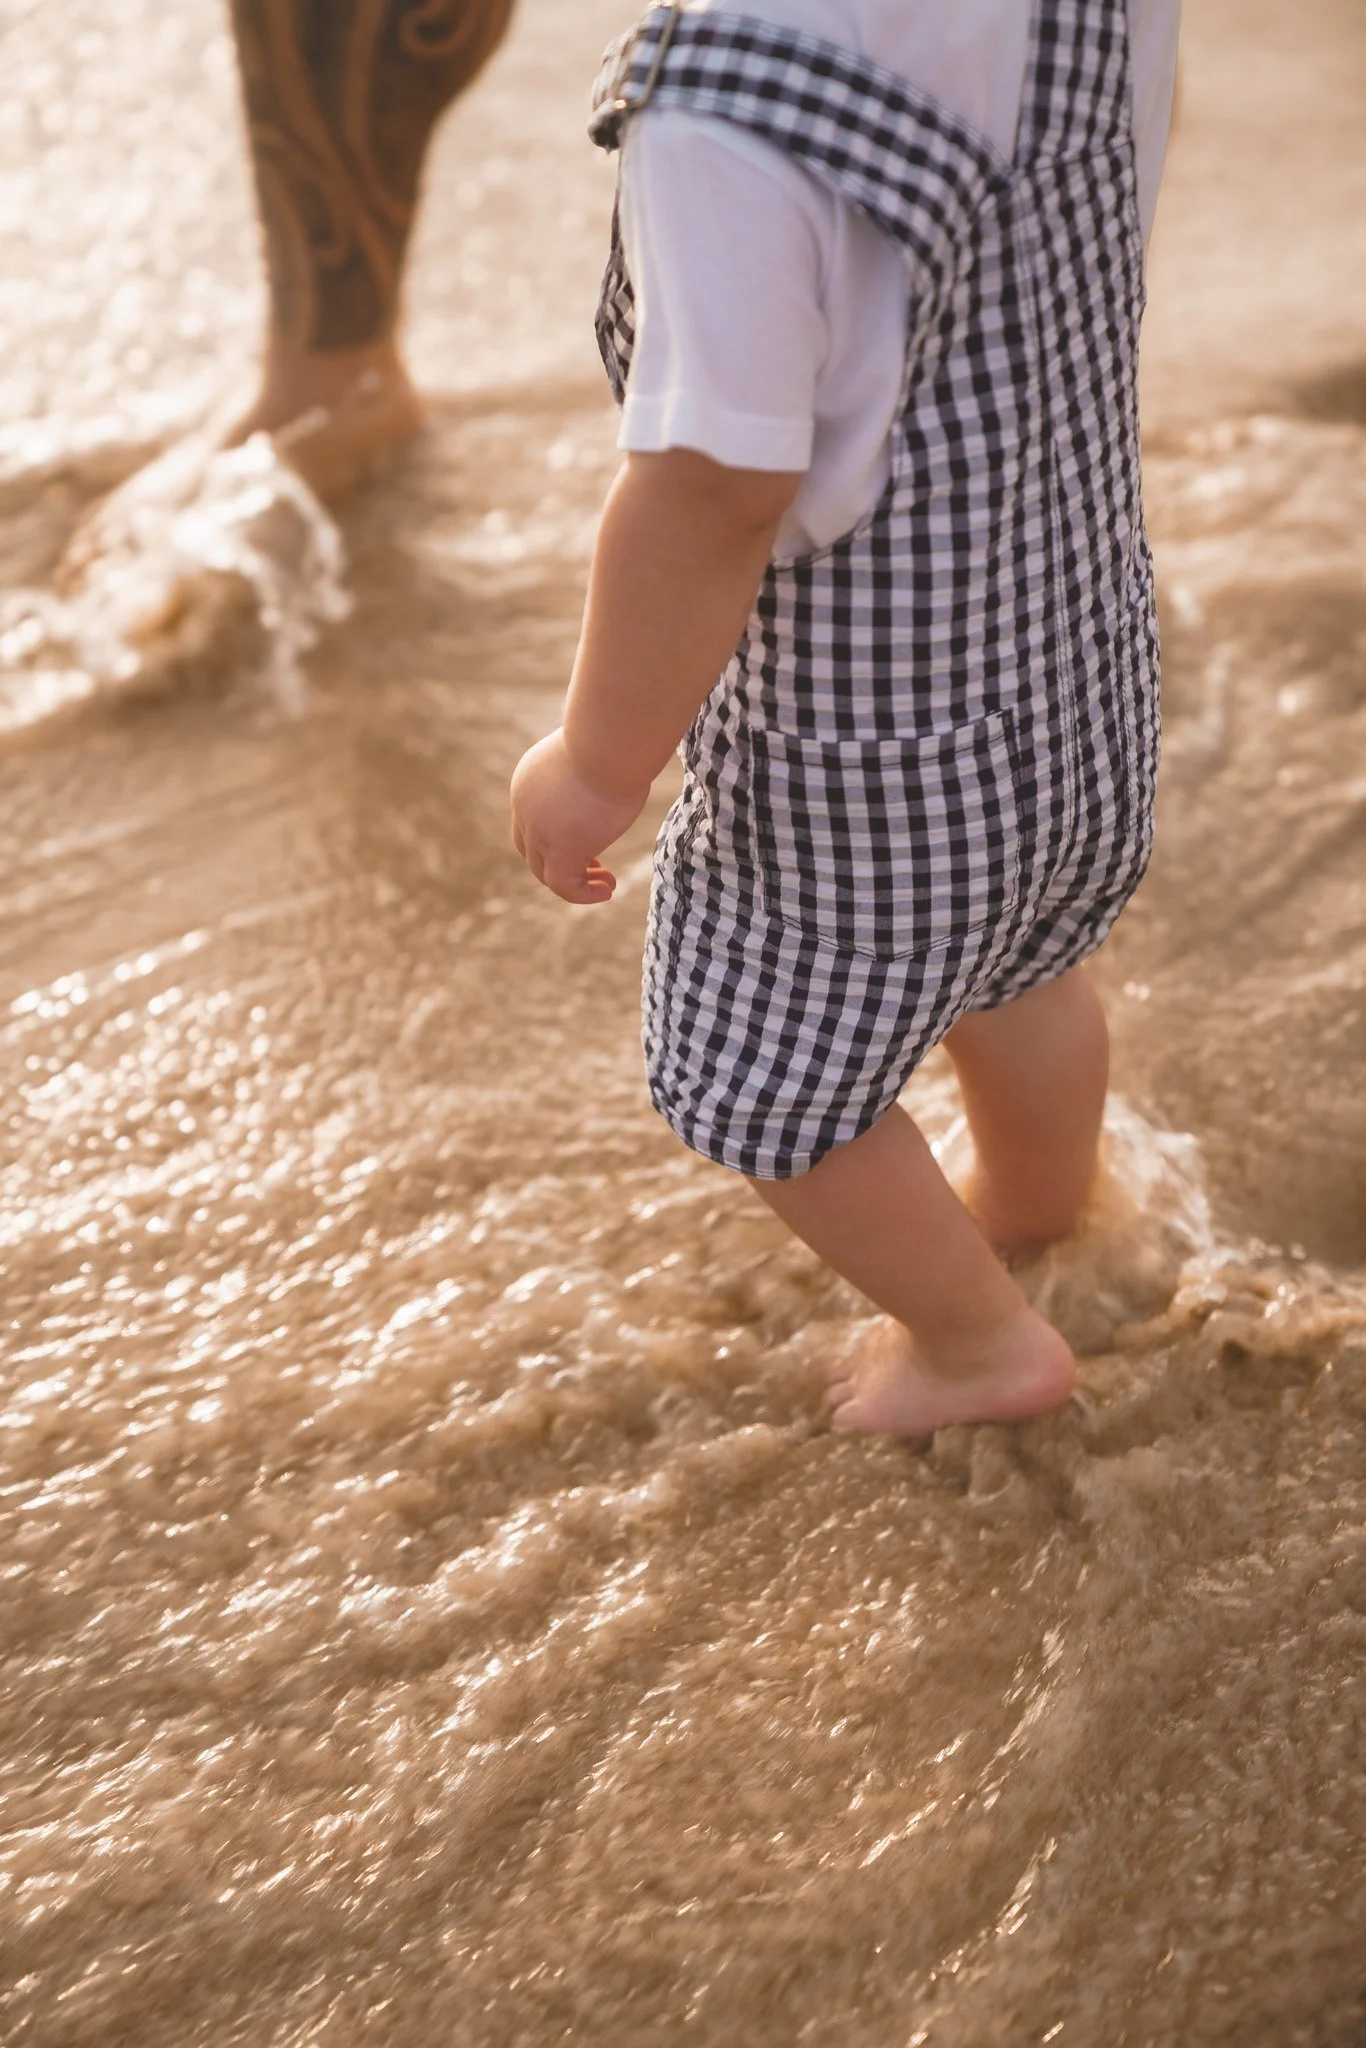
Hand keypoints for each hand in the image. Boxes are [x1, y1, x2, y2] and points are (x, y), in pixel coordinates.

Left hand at [509, 729, 649, 904]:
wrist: (609, 741)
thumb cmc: (615, 737)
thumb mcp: (599, 750)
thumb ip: (599, 763)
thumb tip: (623, 759)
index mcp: (530, 779)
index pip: (531, 818)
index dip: (555, 834)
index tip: (591, 839)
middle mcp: (525, 806)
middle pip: (531, 848)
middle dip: (562, 860)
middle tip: (598, 867)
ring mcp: (538, 830)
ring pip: (545, 870)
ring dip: (575, 881)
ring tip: (606, 884)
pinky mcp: (560, 850)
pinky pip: (564, 885)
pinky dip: (583, 894)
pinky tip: (607, 890)